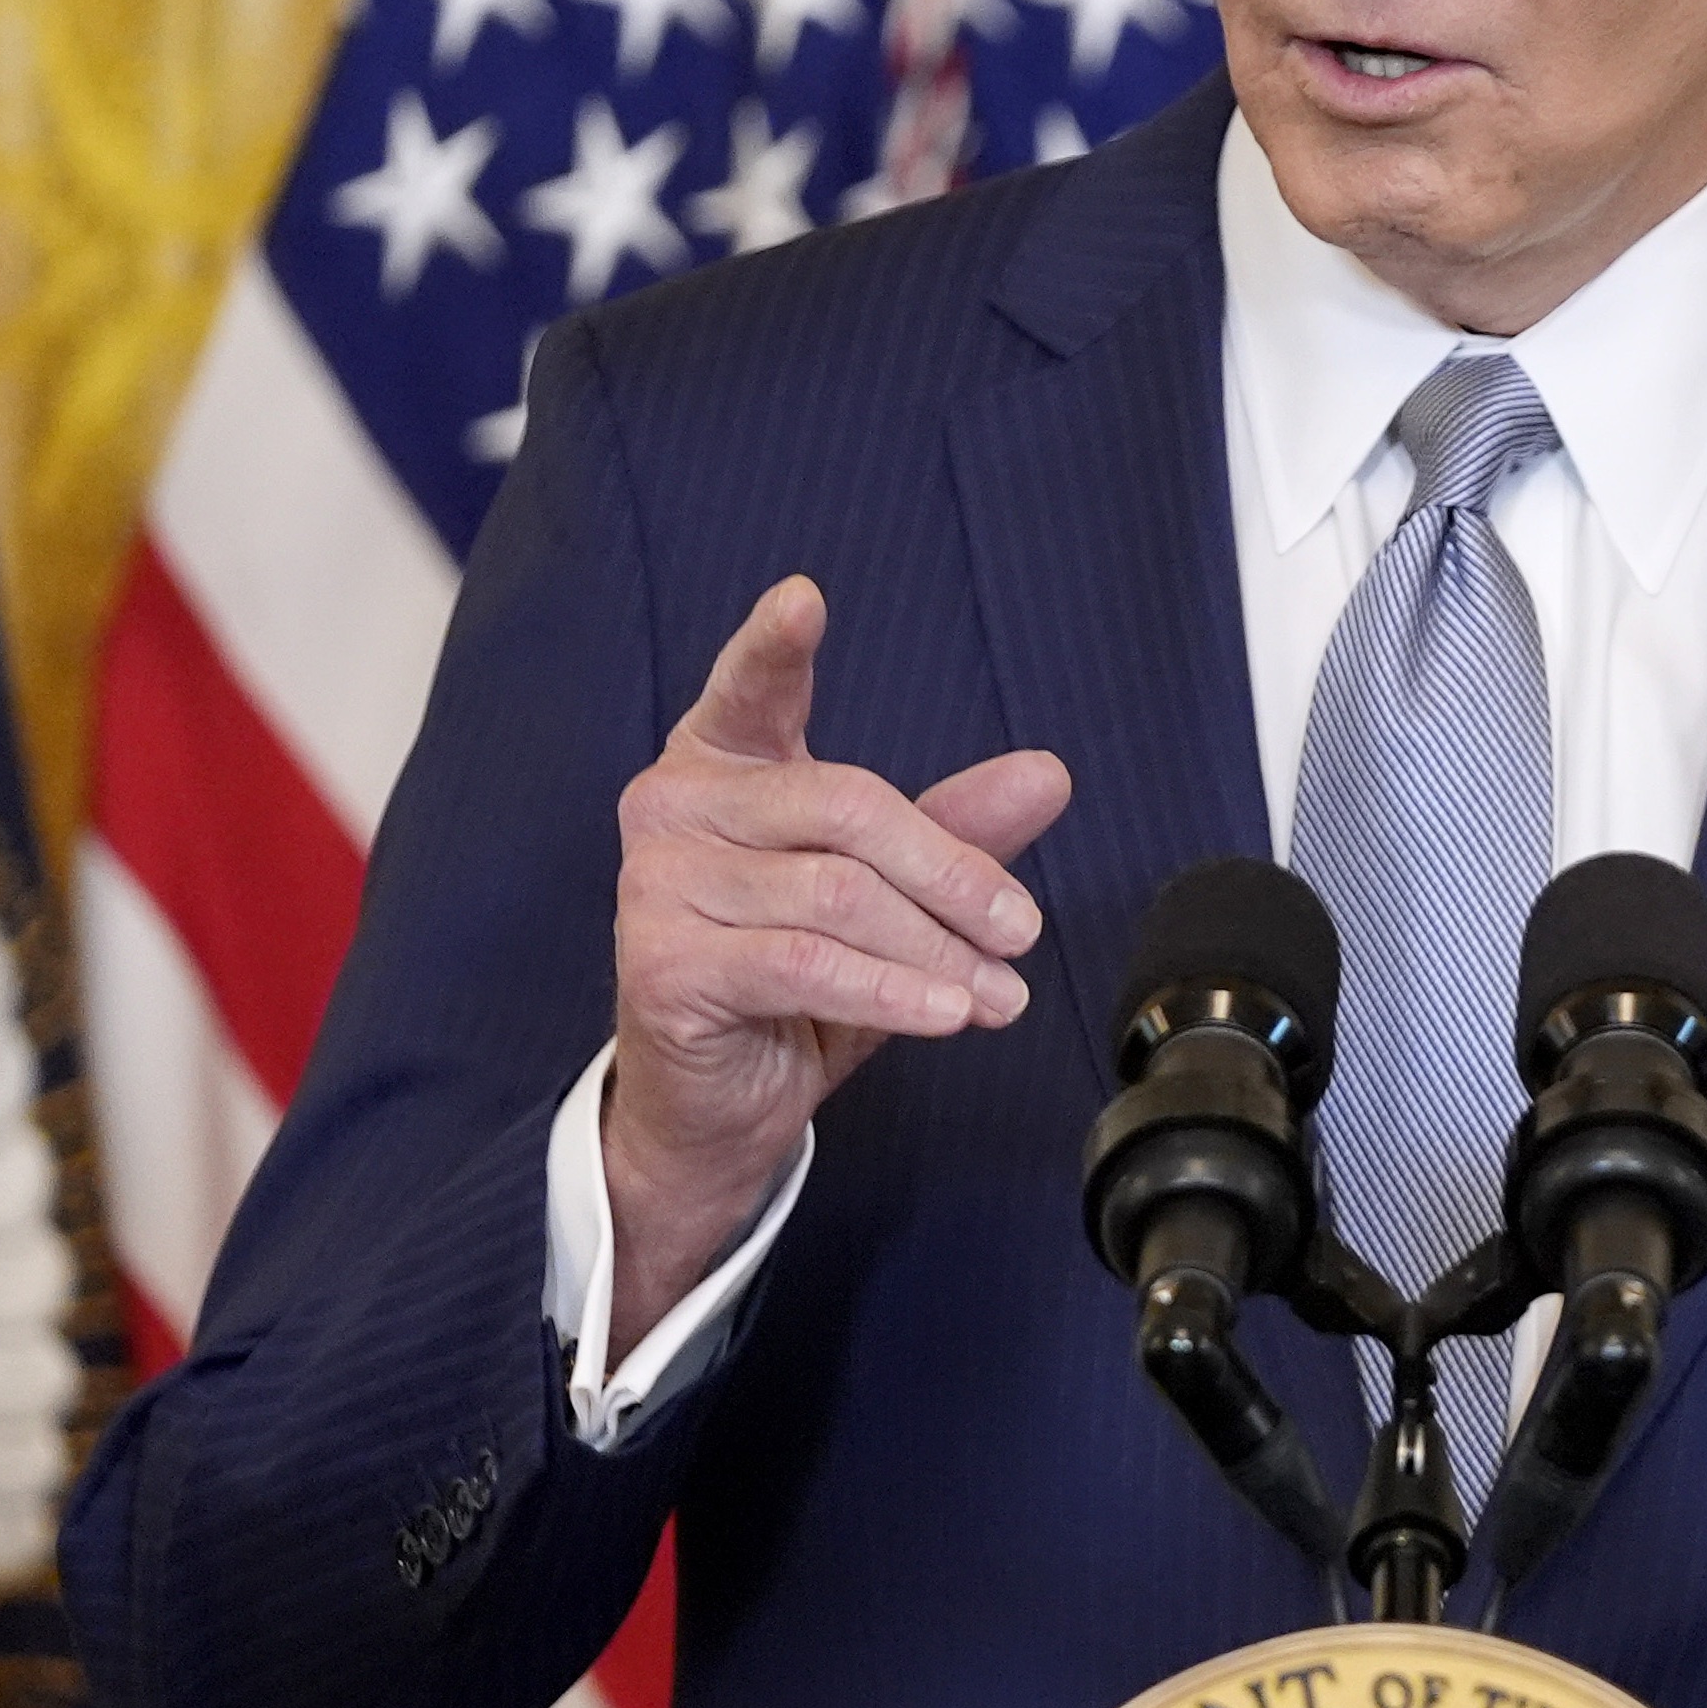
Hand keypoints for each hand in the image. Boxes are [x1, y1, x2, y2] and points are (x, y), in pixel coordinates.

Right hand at [602, 577, 1071, 1349]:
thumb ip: (956, 832)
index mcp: (722, 767)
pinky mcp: (663, 962)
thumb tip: (1048, 775)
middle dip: (953, 873)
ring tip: (998, 994)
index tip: (804, 599)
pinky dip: (893, 989)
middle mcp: (675, 807)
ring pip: (836, 894)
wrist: (717, 1108)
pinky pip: (805, 963)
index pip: (749, 691)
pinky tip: (947, 1012)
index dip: (774, 646)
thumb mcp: (890, 903)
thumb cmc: (794, 988)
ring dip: (939, 949)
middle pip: (847, 807)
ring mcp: (658, 883)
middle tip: (1022, 930)